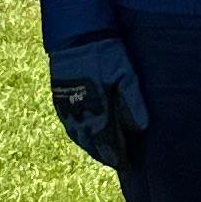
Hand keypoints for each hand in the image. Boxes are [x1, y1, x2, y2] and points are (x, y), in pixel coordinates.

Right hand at [48, 36, 148, 168]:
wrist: (77, 37)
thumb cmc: (106, 54)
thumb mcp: (126, 74)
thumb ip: (132, 102)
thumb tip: (140, 129)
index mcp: (98, 110)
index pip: (109, 143)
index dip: (119, 156)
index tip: (129, 165)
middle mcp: (81, 114)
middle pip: (94, 144)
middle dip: (107, 155)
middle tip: (118, 163)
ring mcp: (68, 108)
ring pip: (80, 137)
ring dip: (92, 148)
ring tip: (103, 155)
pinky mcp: (60, 100)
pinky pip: (69, 125)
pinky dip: (78, 135)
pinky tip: (84, 137)